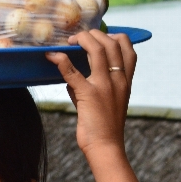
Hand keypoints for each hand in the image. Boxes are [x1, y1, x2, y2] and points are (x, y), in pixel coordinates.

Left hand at [45, 30, 136, 156]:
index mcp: (126, 82)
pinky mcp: (89, 95)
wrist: (106, 147)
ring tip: (69, 41)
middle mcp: (118, 81)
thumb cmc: (104, 127)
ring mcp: (105, 86)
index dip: (115, 36)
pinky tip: (51, 56)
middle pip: (112, 43)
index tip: (100, 36)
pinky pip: (72, 71)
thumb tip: (71, 75)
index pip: (129, 49)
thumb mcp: (106, 102)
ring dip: (82, 40)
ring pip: (97, 50)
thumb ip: (91, 86)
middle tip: (78, 38)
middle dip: (94, 34)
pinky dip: (60, 60)